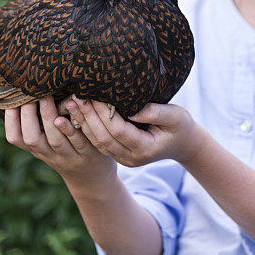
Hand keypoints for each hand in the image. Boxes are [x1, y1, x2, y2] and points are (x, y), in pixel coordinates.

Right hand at [4, 96, 116, 183]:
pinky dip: (75, 125)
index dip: (11, 120)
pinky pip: (80, 140)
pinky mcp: (88, 154)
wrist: (91, 176)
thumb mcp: (49, 141)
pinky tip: (73, 108)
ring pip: (56, 140)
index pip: (15, 138)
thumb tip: (26, 91)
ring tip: (47, 97)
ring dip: (50, 119)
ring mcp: (68, 157)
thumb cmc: (66, 149)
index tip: (13, 100)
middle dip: (29, 116)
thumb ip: (39, 123)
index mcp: (37, 149)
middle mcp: (49, 155)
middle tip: (32, 95)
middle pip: (33, 139)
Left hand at [66, 97, 204, 167]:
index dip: (105, 113)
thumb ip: (155, 113)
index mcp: (145, 149)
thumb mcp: (175, 116)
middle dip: (88, 117)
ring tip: (71, 103)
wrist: (183, 144)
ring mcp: (124, 159)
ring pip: (98, 142)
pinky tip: (79, 113)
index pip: (119, 130)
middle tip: (75, 97)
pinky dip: (88, 128)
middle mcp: (132, 158)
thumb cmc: (180, 126)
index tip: (94, 95)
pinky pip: (99, 143)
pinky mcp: (118, 154)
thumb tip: (132, 108)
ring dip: (84, 123)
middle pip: (104, 138)